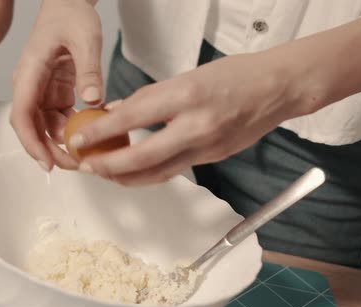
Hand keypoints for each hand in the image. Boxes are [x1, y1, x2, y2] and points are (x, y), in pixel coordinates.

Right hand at [11, 0, 101, 170]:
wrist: (68, 4)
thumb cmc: (71, 15)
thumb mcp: (86, 38)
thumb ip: (89, 69)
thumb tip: (94, 101)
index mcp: (30, 72)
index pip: (22, 114)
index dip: (32, 143)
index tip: (47, 163)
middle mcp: (30, 85)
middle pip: (31, 127)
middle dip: (48, 151)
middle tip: (74, 166)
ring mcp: (41, 91)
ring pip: (46, 127)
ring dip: (63, 144)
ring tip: (85, 157)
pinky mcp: (54, 93)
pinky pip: (60, 119)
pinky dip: (74, 130)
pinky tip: (91, 136)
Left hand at [69, 52, 319, 185]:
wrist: (279, 89)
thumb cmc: (237, 75)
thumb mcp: (188, 74)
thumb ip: (151, 96)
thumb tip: (118, 110)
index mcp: (187, 95)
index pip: (132, 117)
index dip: (101, 131)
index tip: (81, 138)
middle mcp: (196, 125)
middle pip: (141, 157)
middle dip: (108, 165)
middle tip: (87, 165)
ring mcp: (207, 146)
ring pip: (157, 173)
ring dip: (126, 177)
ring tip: (105, 174)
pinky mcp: (213, 158)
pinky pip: (174, 171)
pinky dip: (150, 174)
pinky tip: (134, 172)